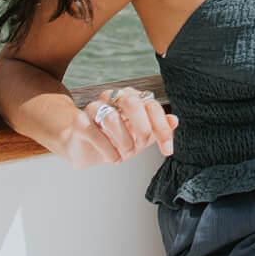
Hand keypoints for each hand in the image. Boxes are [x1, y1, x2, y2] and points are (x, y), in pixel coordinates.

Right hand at [63, 87, 178, 168]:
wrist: (85, 148)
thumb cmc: (115, 139)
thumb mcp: (140, 136)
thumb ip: (157, 128)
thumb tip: (174, 121)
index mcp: (132, 98)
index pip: (152, 106)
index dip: (162, 128)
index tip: (167, 150)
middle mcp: (114, 97)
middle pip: (132, 102)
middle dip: (142, 127)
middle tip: (141, 145)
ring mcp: (95, 107)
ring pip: (111, 117)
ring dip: (122, 140)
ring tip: (125, 153)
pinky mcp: (80, 121)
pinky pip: (93, 131)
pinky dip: (107, 149)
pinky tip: (113, 158)